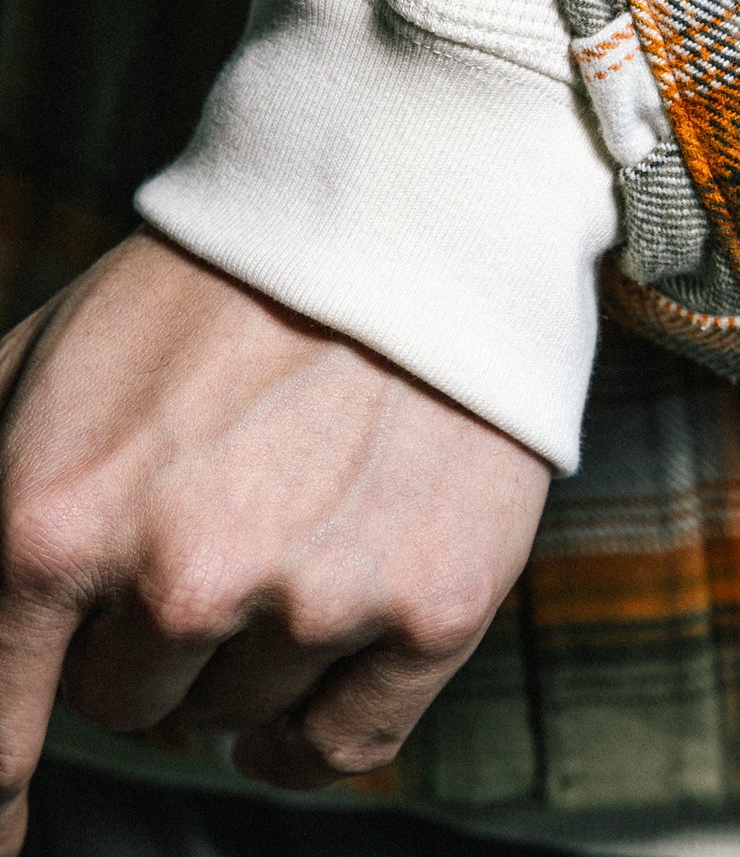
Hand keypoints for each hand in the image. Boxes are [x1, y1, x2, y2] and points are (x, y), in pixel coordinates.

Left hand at [0, 230, 550, 853]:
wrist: (405, 212)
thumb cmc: (217, 282)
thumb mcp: (44, 359)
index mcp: (52, 518)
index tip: (0, 833)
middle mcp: (181, 578)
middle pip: (128, 702)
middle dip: (148, 631)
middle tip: (208, 515)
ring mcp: (315, 597)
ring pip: (237, 716)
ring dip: (248, 646)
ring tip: (291, 518)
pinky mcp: (431, 604)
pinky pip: (343, 747)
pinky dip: (316, 729)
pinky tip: (313, 671)